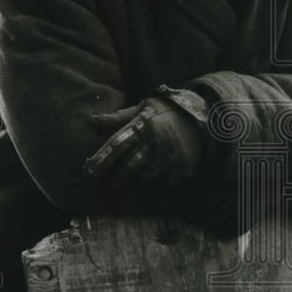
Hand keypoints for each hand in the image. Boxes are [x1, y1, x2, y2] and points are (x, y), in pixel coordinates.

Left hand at [85, 96, 204, 185]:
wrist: (203, 118)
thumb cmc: (166, 113)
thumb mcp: (143, 108)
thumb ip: (118, 118)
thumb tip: (90, 121)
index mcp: (142, 125)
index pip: (117, 144)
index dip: (102, 159)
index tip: (89, 171)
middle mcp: (155, 141)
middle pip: (130, 166)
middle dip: (119, 178)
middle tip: (114, 183)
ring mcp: (170, 156)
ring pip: (146, 176)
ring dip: (139, 179)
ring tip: (140, 175)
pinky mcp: (182, 169)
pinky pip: (164, 181)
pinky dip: (159, 179)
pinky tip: (161, 171)